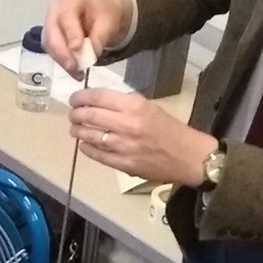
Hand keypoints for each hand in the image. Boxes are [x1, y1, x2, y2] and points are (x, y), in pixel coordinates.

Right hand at [44, 0, 130, 76]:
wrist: (100, 15)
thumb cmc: (103, 14)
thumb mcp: (108, 21)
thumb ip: (100, 35)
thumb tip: (92, 51)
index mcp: (70, 0)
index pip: (66, 15)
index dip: (70, 32)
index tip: (76, 48)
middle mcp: (55, 11)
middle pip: (51, 32)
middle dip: (62, 52)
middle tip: (73, 67)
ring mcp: (50, 25)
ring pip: (49, 45)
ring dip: (62, 61)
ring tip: (78, 74)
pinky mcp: (50, 39)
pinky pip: (52, 52)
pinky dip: (63, 63)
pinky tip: (74, 71)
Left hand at [68, 88, 217, 186]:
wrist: (189, 157)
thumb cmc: (171, 129)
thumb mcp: (150, 107)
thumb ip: (125, 105)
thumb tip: (99, 103)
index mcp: (135, 106)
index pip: (98, 97)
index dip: (81, 97)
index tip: (75, 98)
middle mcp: (127, 125)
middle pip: (90, 116)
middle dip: (76, 114)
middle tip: (73, 114)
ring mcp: (124, 146)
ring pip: (90, 136)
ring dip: (78, 131)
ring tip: (75, 128)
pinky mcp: (124, 164)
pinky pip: (98, 155)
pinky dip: (87, 148)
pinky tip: (84, 144)